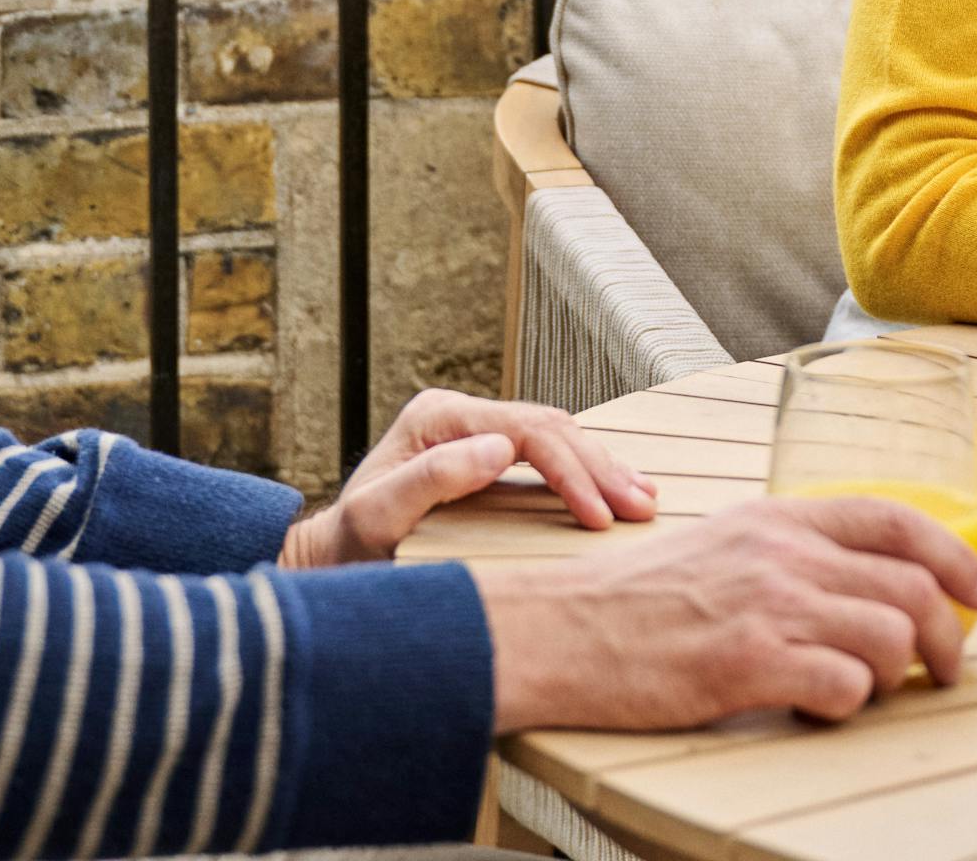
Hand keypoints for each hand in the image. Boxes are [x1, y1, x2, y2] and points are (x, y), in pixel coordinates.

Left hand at [278, 388, 655, 568]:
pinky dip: (585, 474)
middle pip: (550, 428)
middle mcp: (461, 416)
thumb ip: (432, 480)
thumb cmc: (351, 545)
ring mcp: (475, 434)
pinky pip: (547, 456)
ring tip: (643, 500)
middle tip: (641, 508)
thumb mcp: (378, 516)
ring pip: (557, 437)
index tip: (599, 515)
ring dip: (601, 468)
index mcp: (440, 417)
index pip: (526, 431)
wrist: (333, 560)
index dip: (570, 470)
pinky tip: (614, 492)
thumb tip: (498, 450)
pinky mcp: (485, 457)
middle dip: (600, 468)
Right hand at [475, 494, 976, 732]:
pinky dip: (851, 706)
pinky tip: (823, 708)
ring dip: (903, 676)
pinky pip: (845, 687)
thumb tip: (855, 584)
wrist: (564, 630)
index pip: (894, 518)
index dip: (954, 555)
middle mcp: (782, 553)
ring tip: (881, 692)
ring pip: (891, 637)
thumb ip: (785, 553)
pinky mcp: (749, 664)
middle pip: (910, 586)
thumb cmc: (637, 600)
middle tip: (948, 668)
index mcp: (778, 517)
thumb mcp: (721, 545)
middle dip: (950, 635)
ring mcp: (768, 607)